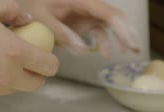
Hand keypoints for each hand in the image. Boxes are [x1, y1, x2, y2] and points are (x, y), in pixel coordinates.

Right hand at [0, 0, 58, 98]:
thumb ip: (9, 10)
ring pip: (15, 89)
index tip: (43, 54)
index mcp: (15, 53)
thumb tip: (25, 18)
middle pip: (36, 84)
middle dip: (35, 74)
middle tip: (23, 60)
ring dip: (14, 78)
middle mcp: (9, 76)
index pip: (49, 67)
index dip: (50, 61)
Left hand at [16, 0, 139, 56]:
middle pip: (114, 16)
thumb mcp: (43, 19)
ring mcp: (87, 12)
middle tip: (135, 50)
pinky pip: (100, 31)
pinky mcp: (84, 21)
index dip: (121, 28)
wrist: (27, 1)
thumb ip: (62, 33)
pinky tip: (106, 54)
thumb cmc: (33, 5)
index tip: (130, 43)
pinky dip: (106, 42)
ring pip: (111, 23)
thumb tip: (83, 50)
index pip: (107, 13)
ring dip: (120, 38)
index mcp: (80, 0)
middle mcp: (88, 4)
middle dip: (127, 32)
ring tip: (127, 53)